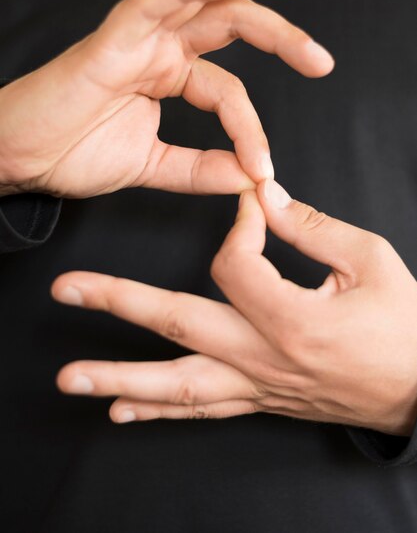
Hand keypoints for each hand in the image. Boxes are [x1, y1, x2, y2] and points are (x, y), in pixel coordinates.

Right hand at [0, 0, 332, 197]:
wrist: (22, 160)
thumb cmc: (74, 154)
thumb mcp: (153, 166)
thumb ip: (199, 168)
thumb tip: (246, 176)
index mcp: (169, 75)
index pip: (229, 91)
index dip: (252, 130)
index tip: (262, 170)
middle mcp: (159, 48)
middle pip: (230, 24)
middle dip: (281, 37)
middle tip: (321, 60)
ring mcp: (137, 38)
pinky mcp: (111, 39)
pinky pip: (153, 1)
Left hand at [53, 181, 416, 436]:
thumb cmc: (403, 326)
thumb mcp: (372, 261)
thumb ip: (312, 228)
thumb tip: (265, 198)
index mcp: (292, 319)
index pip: (235, 262)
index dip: (240, 224)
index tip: (252, 202)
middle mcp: (264, 357)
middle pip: (177, 323)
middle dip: (117, 302)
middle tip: (67, 289)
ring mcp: (257, 385)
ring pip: (177, 384)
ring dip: (118, 376)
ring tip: (70, 377)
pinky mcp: (259, 399)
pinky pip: (201, 411)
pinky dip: (158, 411)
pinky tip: (119, 410)